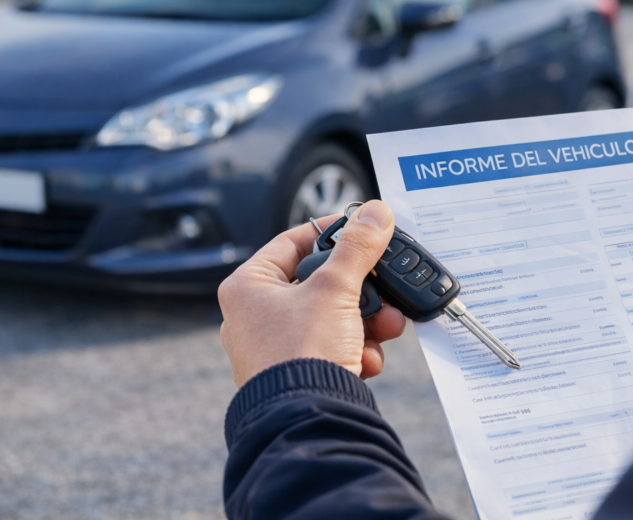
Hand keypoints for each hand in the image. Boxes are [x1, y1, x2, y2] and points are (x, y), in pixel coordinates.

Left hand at [218, 200, 407, 386]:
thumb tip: (374, 213)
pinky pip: (332, 347)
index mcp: (248, 287)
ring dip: (365, 322)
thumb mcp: (335, 289)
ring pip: (332, 316)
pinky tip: (365, 359)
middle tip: (383, 288)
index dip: (330, 231)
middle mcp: (255, 316)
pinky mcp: (298, 372)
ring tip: (384, 329)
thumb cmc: (301, 354)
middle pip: (319, 283)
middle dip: (360, 290)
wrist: (308, 420)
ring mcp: (275, 347)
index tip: (361, 226)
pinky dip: (355, 350)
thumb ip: (357, 248)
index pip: (293, 242)